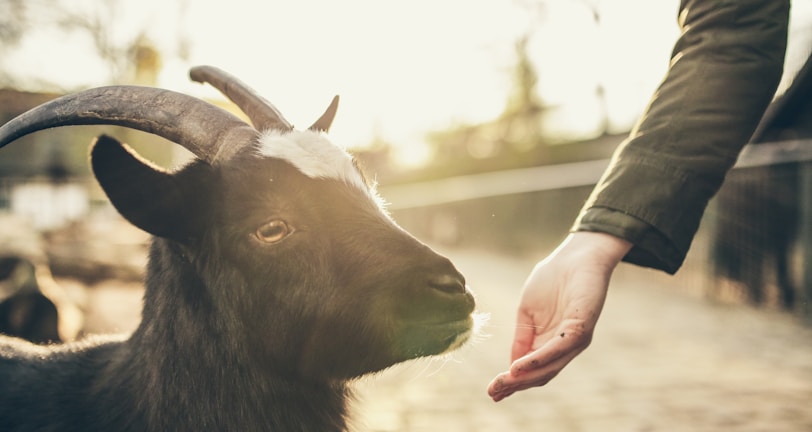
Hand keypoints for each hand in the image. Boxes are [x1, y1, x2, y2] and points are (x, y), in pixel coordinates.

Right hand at [487, 231, 630, 400]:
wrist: (575, 257)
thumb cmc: (552, 280)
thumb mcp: (527, 312)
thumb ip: (521, 338)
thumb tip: (512, 366)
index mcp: (549, 343)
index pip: (531, 371)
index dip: (511, 382)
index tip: (491, 391)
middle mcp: (563, 347)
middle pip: (539, 375)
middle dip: (514, 385)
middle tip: (492, 392)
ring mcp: (574, 340)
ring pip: (549, 368)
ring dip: (524, 378)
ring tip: (503, 382)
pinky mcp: (581, 328)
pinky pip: (558, 350)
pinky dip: (537, 360)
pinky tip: (518, 365)